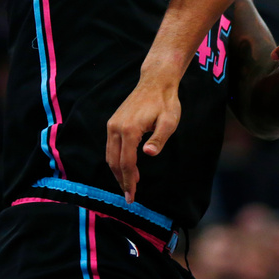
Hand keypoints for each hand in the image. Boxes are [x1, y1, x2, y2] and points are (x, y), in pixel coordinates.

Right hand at [105, 78, 181, 203]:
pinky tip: (127, 167)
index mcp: (129, 129)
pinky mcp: (113, 122)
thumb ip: (159, 138)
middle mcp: (116, 127)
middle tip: (130, 196)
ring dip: (118, 172)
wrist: (155, 82)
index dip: (128, 181)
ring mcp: (112, 124)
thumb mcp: (169, 121)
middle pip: (114, 162)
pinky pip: (111, 146)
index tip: (132, 196)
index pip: (126, 163)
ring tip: (129, 185)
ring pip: (110, 155)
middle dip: (121, 180)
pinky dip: (116, 160)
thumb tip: (148, 154)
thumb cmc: (166, 102)